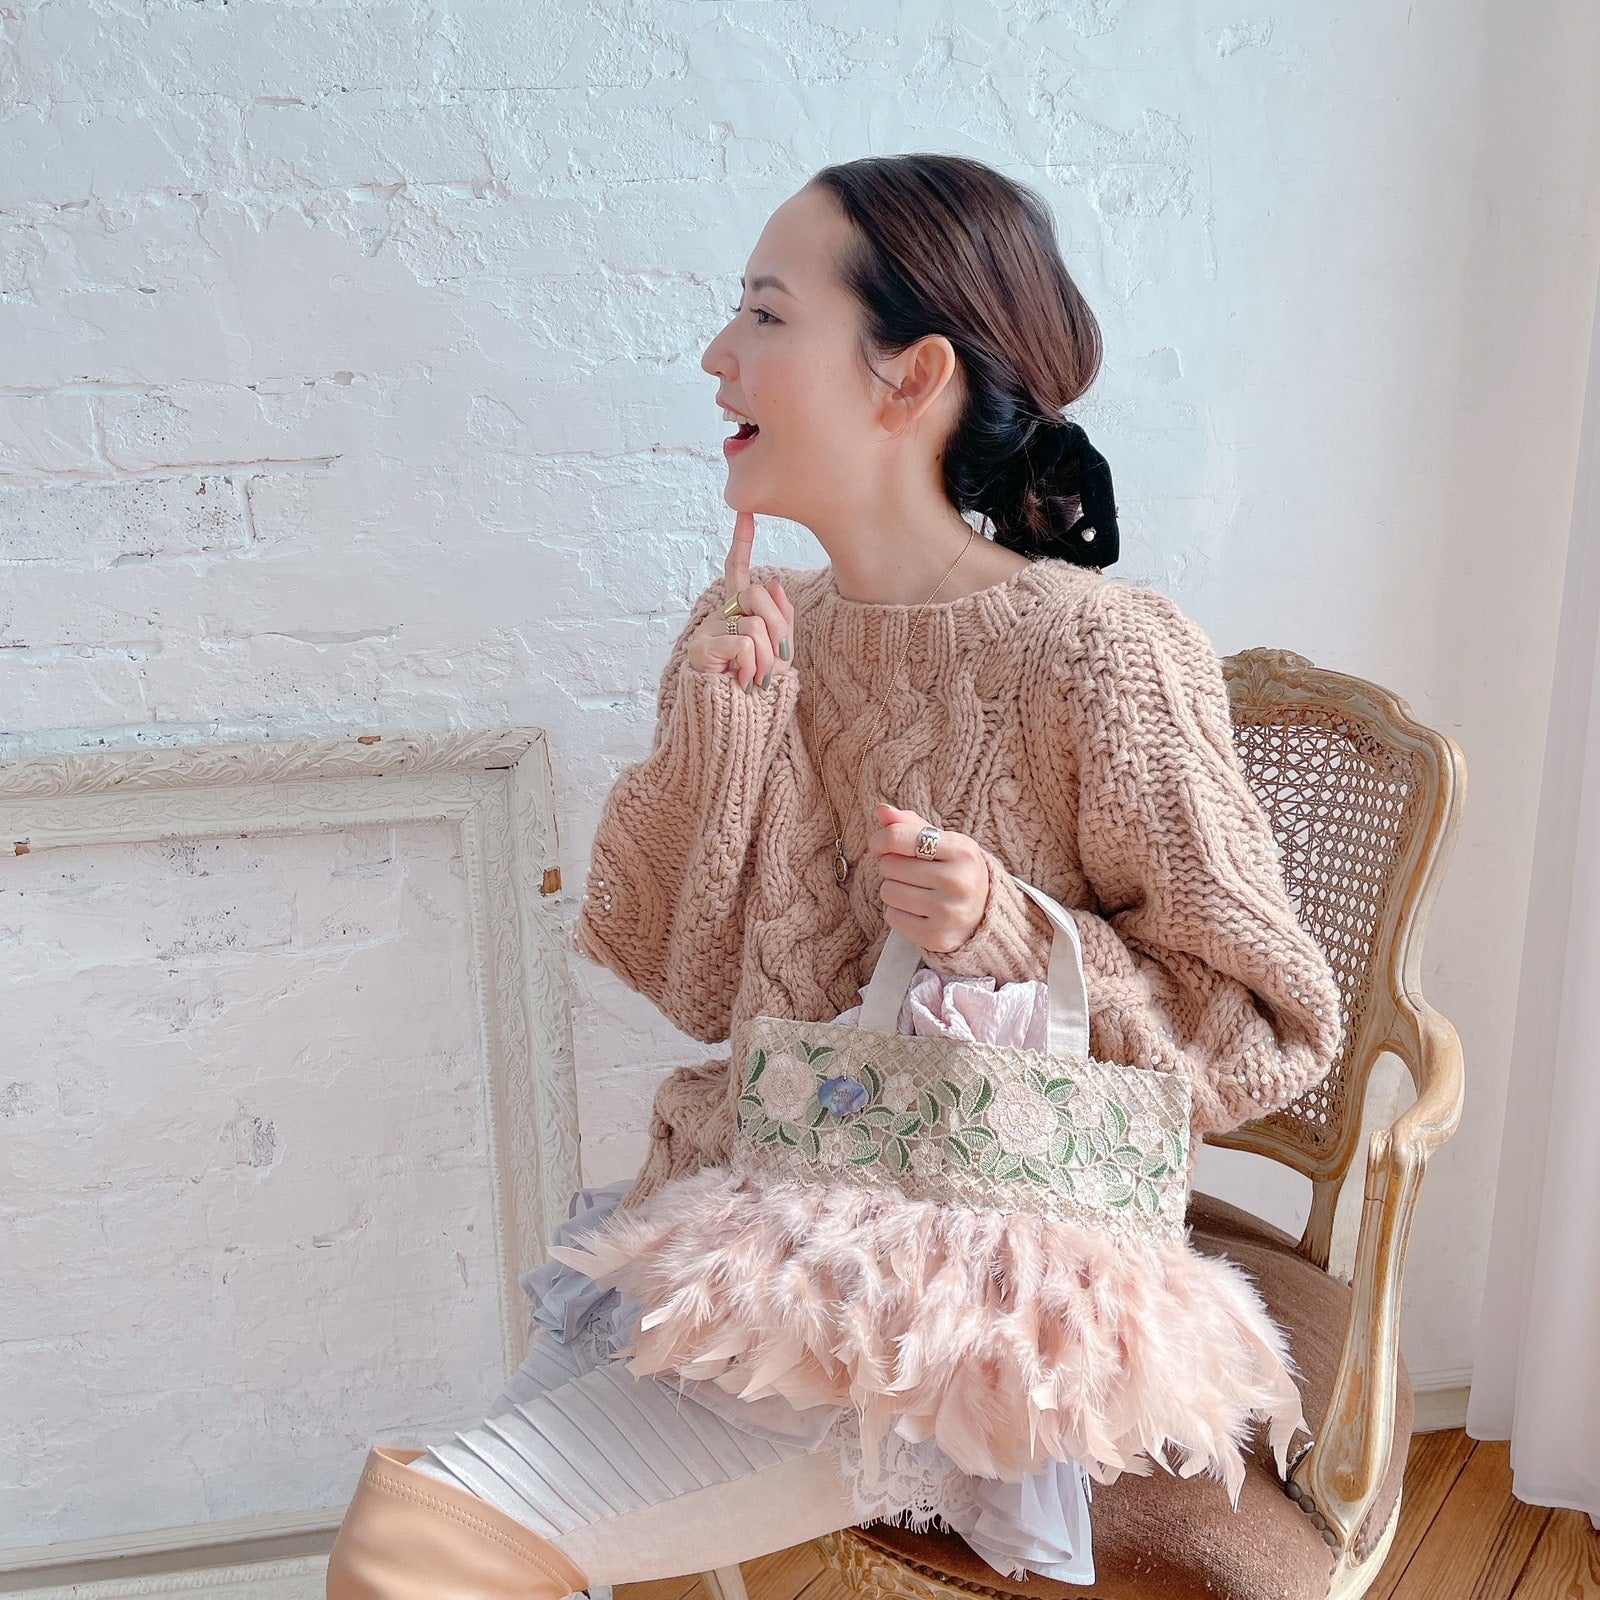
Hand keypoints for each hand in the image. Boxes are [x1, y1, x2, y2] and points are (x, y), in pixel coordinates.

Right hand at [684, 510, 795, 689]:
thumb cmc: (756, 682)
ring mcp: (709, 630)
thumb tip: (771, 583)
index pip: (737, 570)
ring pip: (756, 624)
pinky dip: (754, 666)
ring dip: (768, 658)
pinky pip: (745, 645)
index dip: (741, 541)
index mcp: (737, 610)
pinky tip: (744, 681)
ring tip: (758, 677)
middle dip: (779, 626)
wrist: (733, 715)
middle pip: (757, 594)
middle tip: (778, 659)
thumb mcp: (778, 647)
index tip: (745, 512)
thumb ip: (780, 616)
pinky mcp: (703, 649)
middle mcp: (721, 614)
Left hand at [868, 804, 988, 955]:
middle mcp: (958, 881)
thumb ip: (910, 825)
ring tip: (915, 890)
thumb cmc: (955, 871)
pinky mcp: (937, 936)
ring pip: (888, 891)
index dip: (881, 839)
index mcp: (962, 850)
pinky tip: (917, 910)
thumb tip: (881, 810)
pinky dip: (897, 912)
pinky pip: (892, 917)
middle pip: (890, 865)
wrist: (984, 914)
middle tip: (911, 872)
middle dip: (893, 867)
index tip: (881, 845)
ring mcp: (949, 912)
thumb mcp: (942, 842)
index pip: (900, 837)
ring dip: (893, 889)